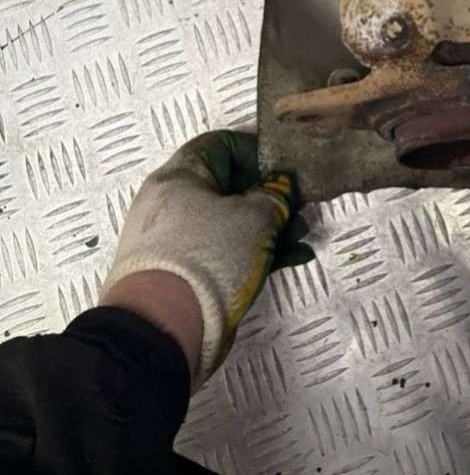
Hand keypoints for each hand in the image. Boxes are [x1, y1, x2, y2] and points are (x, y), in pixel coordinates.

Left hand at [99, 130, 312, 388]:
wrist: (162, 330)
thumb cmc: (207, 256)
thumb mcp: (255, 217)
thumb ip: (276, 195)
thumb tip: (281, 187)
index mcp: (180, 176)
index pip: (221, 145)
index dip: (257, 152)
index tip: (286, 169)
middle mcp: (174, 203)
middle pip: (229, 187)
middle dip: (270, 196)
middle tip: (300, 208)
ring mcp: (178, 241)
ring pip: (231, 222)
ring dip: (269, 227)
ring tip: (301, 238)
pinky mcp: (186, 275)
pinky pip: (226, 251)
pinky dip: (256, 252)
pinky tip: (291, 259)